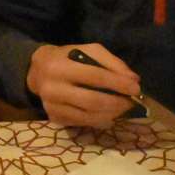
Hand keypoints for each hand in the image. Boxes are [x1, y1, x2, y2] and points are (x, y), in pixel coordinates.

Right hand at [25, 42, 139, 126]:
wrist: (38, 72)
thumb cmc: (68, 58)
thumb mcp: (88, 50)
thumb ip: (111, 62)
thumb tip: (133, 80)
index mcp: (60, 67)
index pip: (95, 77)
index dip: (118, 84)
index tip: (136, 88)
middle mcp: (53, 89)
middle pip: (92, 101)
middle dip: (117, 103)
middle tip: (132, 102)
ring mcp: (52, 107)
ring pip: (88, 116)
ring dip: (111, 114)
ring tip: (123, 109)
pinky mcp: (54, 118)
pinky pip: (82, 123)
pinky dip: (100, 121)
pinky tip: (110, 116)